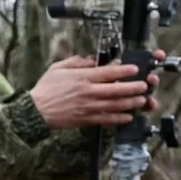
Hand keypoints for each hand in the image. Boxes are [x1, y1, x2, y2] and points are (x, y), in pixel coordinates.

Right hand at [29, 52, 164, 128]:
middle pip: (116, 90)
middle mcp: (87, 92)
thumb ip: (75, 62)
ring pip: (115, 105)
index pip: (107, 73)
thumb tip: (91, 60)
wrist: (36, 111)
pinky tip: (128, 117)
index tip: (134, 69)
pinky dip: (119, 118)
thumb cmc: (45, 89)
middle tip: (144, 85)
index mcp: (81, 78)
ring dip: (130, 103)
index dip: (123, 70)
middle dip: (133, 87)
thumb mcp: (57, 68)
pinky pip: (106, 119)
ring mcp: (88, 107)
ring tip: (141, 100)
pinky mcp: (86, 119)